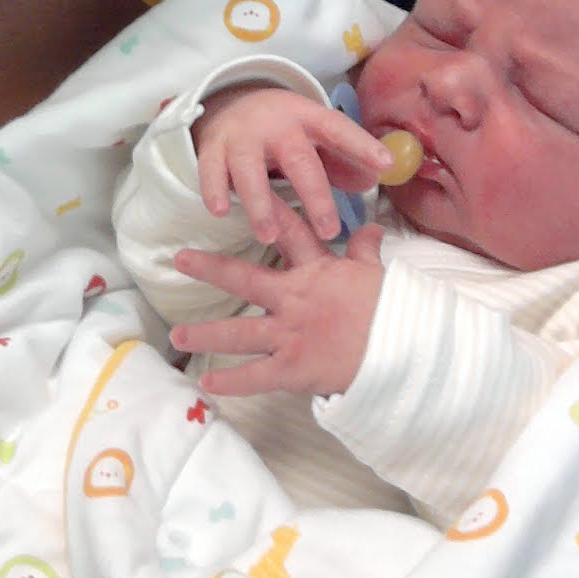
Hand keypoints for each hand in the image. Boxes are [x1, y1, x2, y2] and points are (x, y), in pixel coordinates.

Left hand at [170, 212, 385, 397]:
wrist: (401, 351)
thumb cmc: (391, 311)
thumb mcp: (376, 273)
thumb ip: (364, 250)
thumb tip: (371, 227)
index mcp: (315, 271)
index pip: (288, 232)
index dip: (264, 213)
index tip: (238, 193)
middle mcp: (294, 299)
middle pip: (245, 278)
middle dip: (211, 268)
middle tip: (179, 260)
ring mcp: (290, 335)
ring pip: (240, 332)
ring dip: (206, 335)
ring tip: (177, 336)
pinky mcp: (292, 369)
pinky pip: (256, 376)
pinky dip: (231, 382)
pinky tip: (207, 384)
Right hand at [194, 84, 391, 242]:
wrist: (233, 102)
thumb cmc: (286, 132)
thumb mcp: (315, 135)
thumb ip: (344, 160)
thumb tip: (373, 182)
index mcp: (308, 117)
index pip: (339, 129)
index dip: (362, 145)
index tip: (386, 165)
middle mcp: (276, 124)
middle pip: (297, 158)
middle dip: (314, 195)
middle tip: (330, 231)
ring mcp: (242, 135)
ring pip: (249, 168)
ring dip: (260, 203)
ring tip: (269, 236)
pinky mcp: (213, 147)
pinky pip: (210, 170)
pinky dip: (214, 190)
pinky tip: (220, 211)